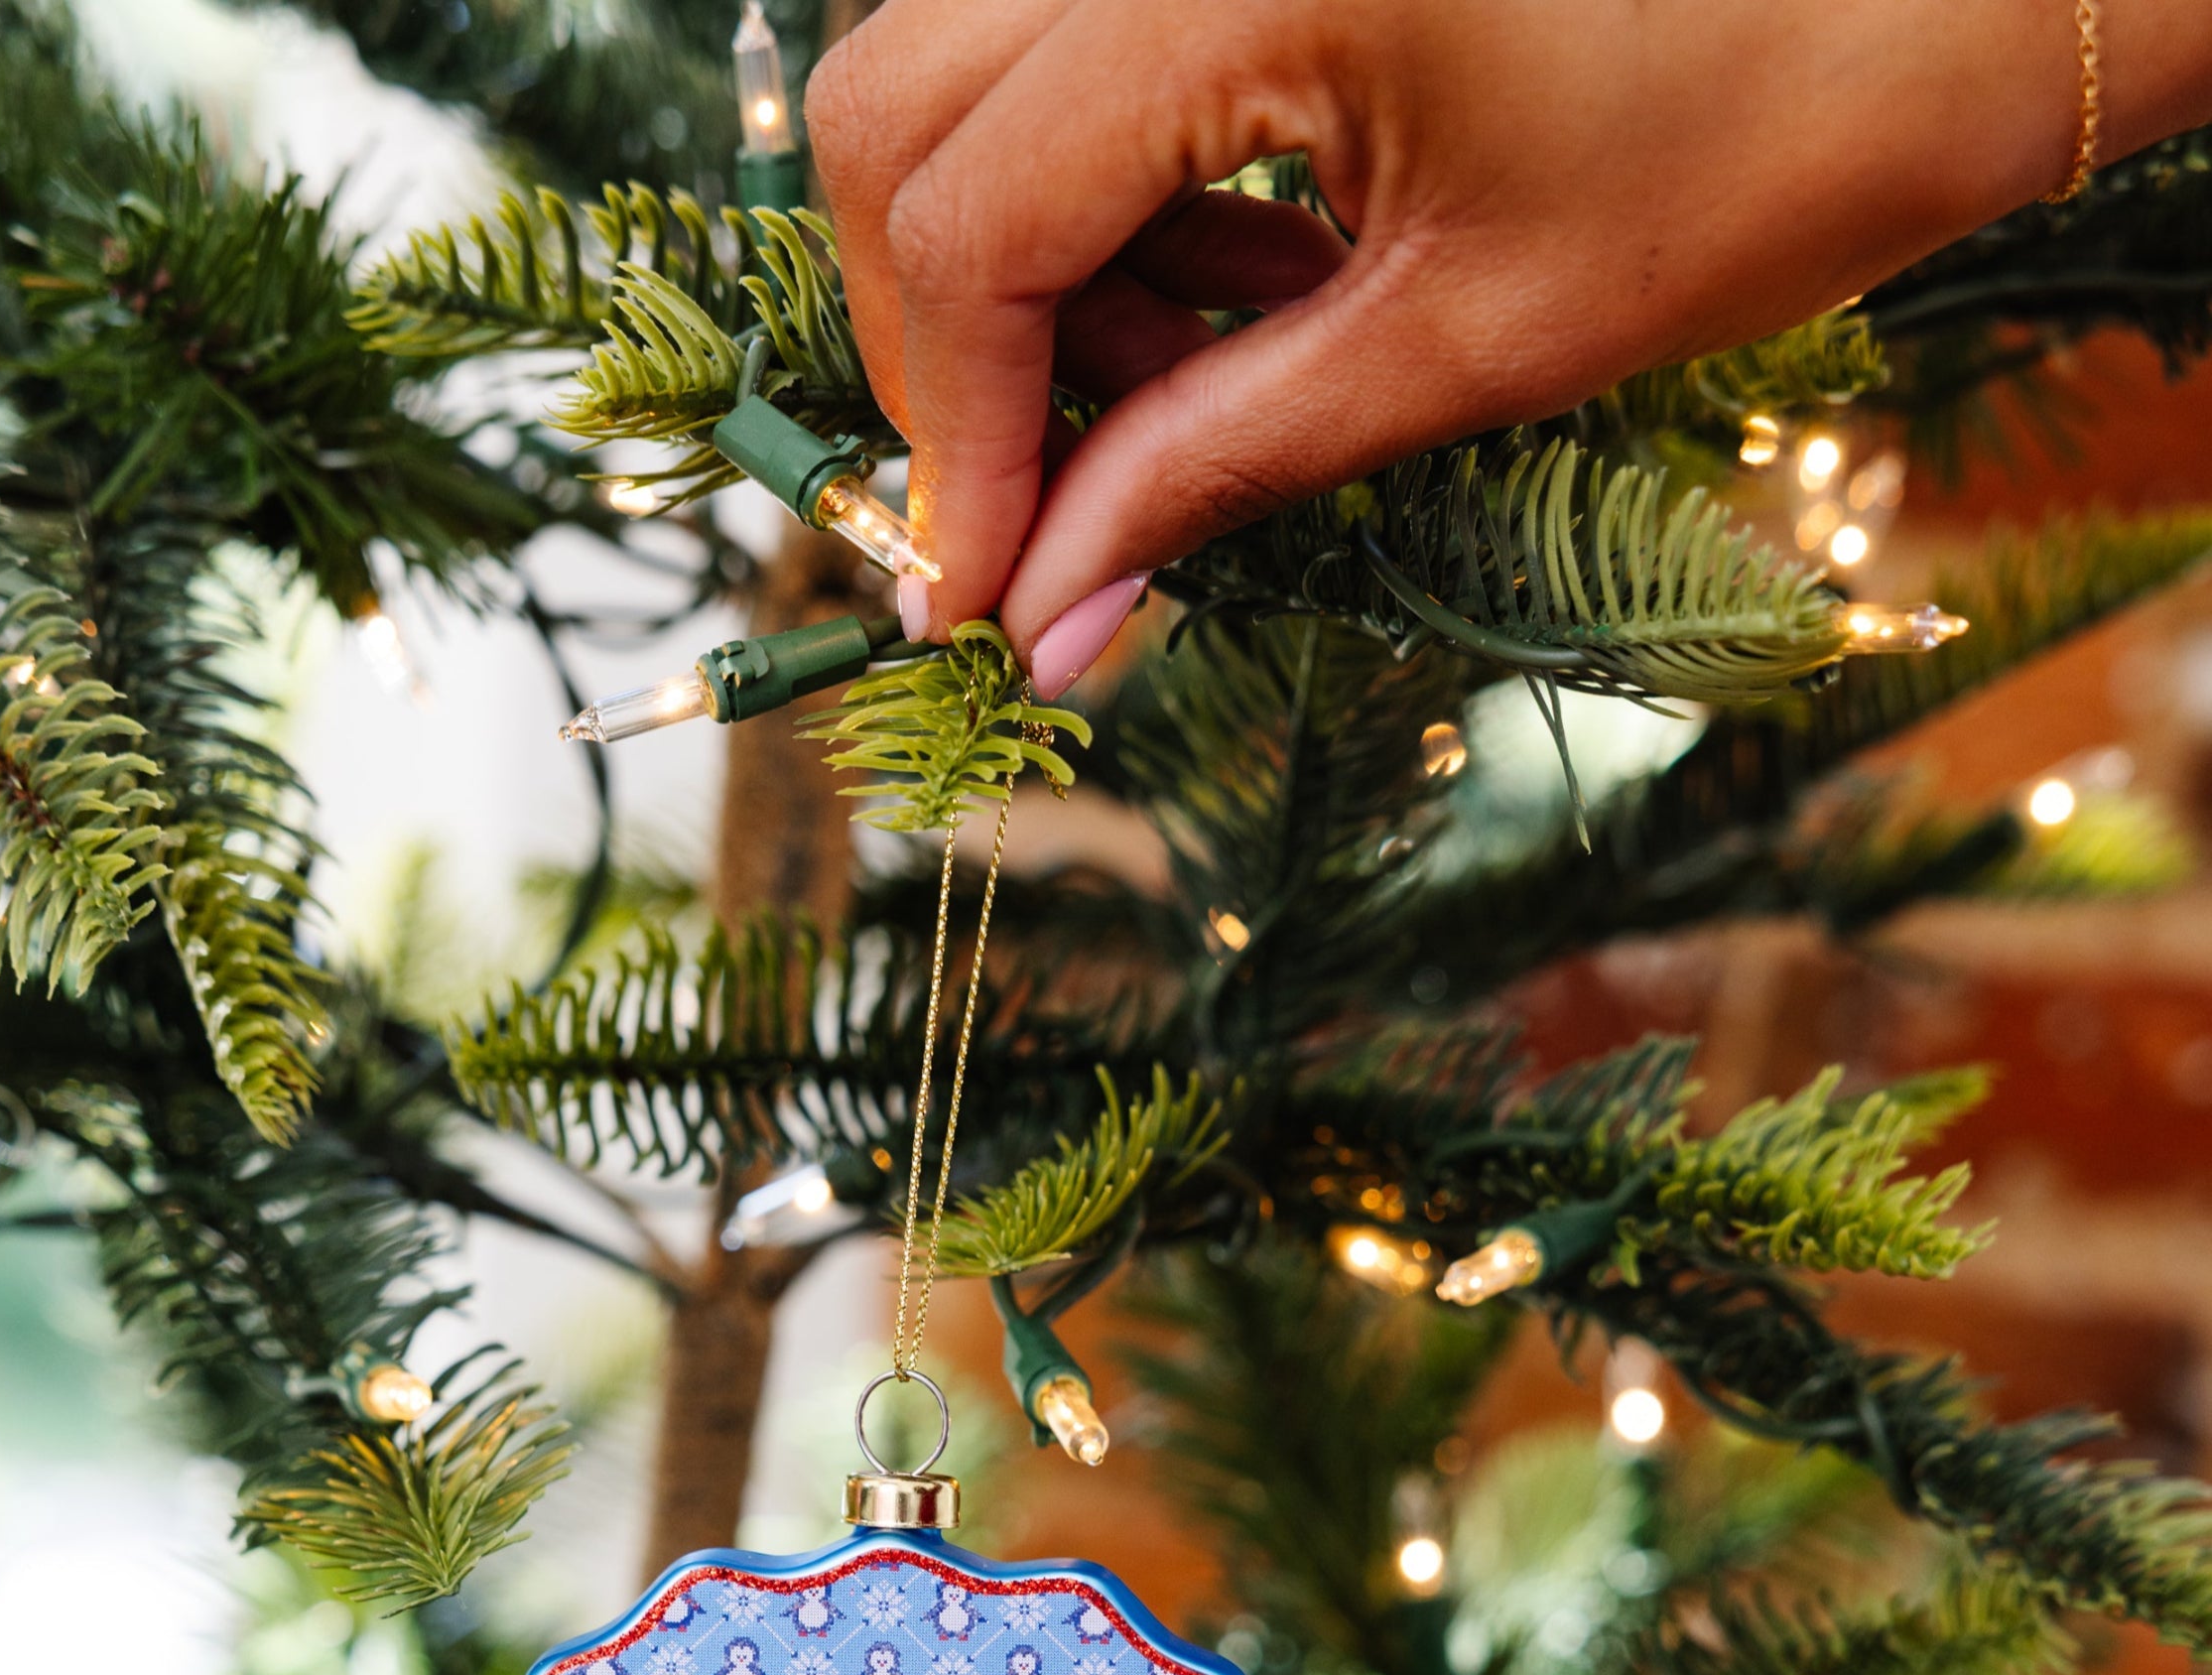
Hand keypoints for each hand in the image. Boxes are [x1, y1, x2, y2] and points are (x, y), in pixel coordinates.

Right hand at [803, 0, 2211, 686]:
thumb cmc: (1760, 142)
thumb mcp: (1465, 344)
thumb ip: (1215, 474)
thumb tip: (1046, 624)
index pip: (972, 215)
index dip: (956, 438)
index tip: (978, 598)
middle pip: (904, 114)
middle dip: (952, 345)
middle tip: (1052, 504)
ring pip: (959, 65)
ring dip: (1024, 263)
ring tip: (1191, 382)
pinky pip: (1066, 33)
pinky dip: (1099, 180)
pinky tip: (1229, 279)